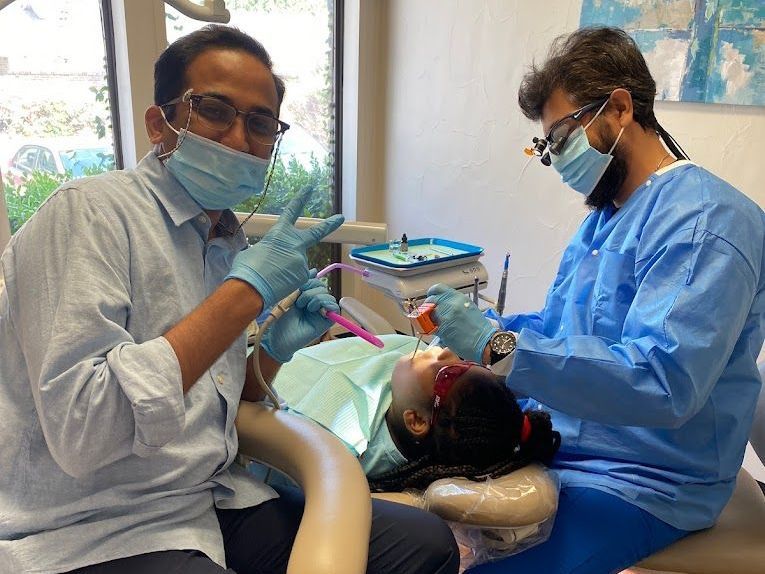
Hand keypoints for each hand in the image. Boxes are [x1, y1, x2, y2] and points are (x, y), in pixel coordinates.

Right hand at [226, 188, 343, 308]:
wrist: (251, 287)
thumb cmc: (247, 268)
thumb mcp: (255, 251)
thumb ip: (270, 249)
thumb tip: (273, 257)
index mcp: (279, 233)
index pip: (292, 211)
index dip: (300, 199)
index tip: (309, 188)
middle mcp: (294, 243)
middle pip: (317, 232)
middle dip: (330, 224)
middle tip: (341, 218)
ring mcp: (301, 259)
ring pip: (298, 264)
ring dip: (288, 269)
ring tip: (272, 276)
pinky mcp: (304, 274)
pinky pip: (298, 277)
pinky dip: (289, 280)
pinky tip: (278, 283)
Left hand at [261, 272, 338, 362]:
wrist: (278, 338)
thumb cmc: (282, 320)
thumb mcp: (291, 297)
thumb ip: (303, 285)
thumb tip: (315, 270)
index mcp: (308, 297)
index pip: (316, 282)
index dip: (309, 281)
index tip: (298, 289)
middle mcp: (316, 304)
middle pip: (323, 287)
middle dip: (310, 289)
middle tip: (299, 301)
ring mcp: (322, 312)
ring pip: (328, 295)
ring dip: (315, 297)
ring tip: (304, 306)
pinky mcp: (327, 321)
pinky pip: (334, 306)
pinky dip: (324, 303)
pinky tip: (312, 309)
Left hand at [425, 283, 495, 362]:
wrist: (485, 341)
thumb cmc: (479, 328)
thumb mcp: (468, 307)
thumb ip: (454, 303)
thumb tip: (442, 304)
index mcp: (458, 297)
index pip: (438, 288)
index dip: (431, 294)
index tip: (430, 298)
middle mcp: (451, 304)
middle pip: (431, 301)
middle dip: (428, 307)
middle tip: (431, 314)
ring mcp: (446, 316)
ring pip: (428, 314)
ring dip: (429, 319)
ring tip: (436, 324)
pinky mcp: (443, 329)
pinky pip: (431, 327)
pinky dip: (432, 330)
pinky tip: (440, 332)